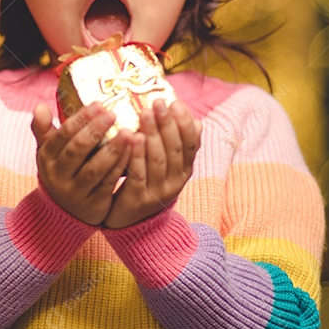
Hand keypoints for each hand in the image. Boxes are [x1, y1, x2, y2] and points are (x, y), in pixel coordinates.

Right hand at [32, 102, 131, 225]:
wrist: (63, 212)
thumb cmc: (61, 170)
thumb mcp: (49, 151)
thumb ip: (43, 128)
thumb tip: (40, 105)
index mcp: (46, 157)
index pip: (62, 135)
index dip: (80, 119)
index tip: (99, 105)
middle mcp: (57, 175)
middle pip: (77, 150)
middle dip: (95, 131)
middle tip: (113, 114)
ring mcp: (75, 192)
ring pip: (94, 169)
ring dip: (112, 149)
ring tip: (128, 133)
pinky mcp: (93, 204)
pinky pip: (108, 183)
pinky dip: (120, 166)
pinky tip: (132, 152)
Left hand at [102, 99, 200, 229]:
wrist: (134, 225)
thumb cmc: (149, 185)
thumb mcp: (169, 167)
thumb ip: (179, 146)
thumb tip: (197, 122)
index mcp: (184, 171)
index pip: (191, 144)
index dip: (184, 123)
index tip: (176, 102)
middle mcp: (175, 182)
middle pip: (174, 149)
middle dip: (167, 123)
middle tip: (158, 102)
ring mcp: (157, 192)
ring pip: (158, 160)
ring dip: (152, 134)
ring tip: (144, 113)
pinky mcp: (137, 200)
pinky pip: (138, 174)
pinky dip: (136, 155)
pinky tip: (131, 138)